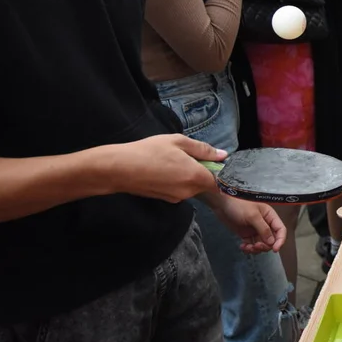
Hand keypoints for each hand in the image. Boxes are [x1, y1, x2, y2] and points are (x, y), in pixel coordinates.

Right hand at [104, 134, 225, 202]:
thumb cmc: (150, 151)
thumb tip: (222, 155)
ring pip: (192, 187)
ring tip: (173, 160)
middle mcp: (188, 191)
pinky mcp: (166, 200)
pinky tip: (164, 169)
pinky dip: (178, 181)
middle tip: (188, 155)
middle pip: (206, 183)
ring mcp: (176, 198)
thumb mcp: (178, 142)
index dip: (221, 172)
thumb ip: (203, 150)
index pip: (220, 181)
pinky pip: (180, 190)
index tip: (214, 161)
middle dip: (203, 171)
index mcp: (195, 176)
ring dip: (189, 176)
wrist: (119, 169)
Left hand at [209, 195, 285, 253]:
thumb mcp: (252, 216)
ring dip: (256, 249)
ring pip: (261, 244)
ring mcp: (255, 229)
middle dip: (265, 246)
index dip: (280, 240)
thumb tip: (272, 242)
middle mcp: (264, 224)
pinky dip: (248, 248)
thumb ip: (263, 229)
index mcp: (269, 216)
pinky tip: (242, 247)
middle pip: (271, 240)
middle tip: (256, 246)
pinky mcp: (246, 234)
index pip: (280, 230)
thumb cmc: (238, 204)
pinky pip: (251, 245)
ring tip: (247, 247)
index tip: (275, 249)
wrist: (221, 203)